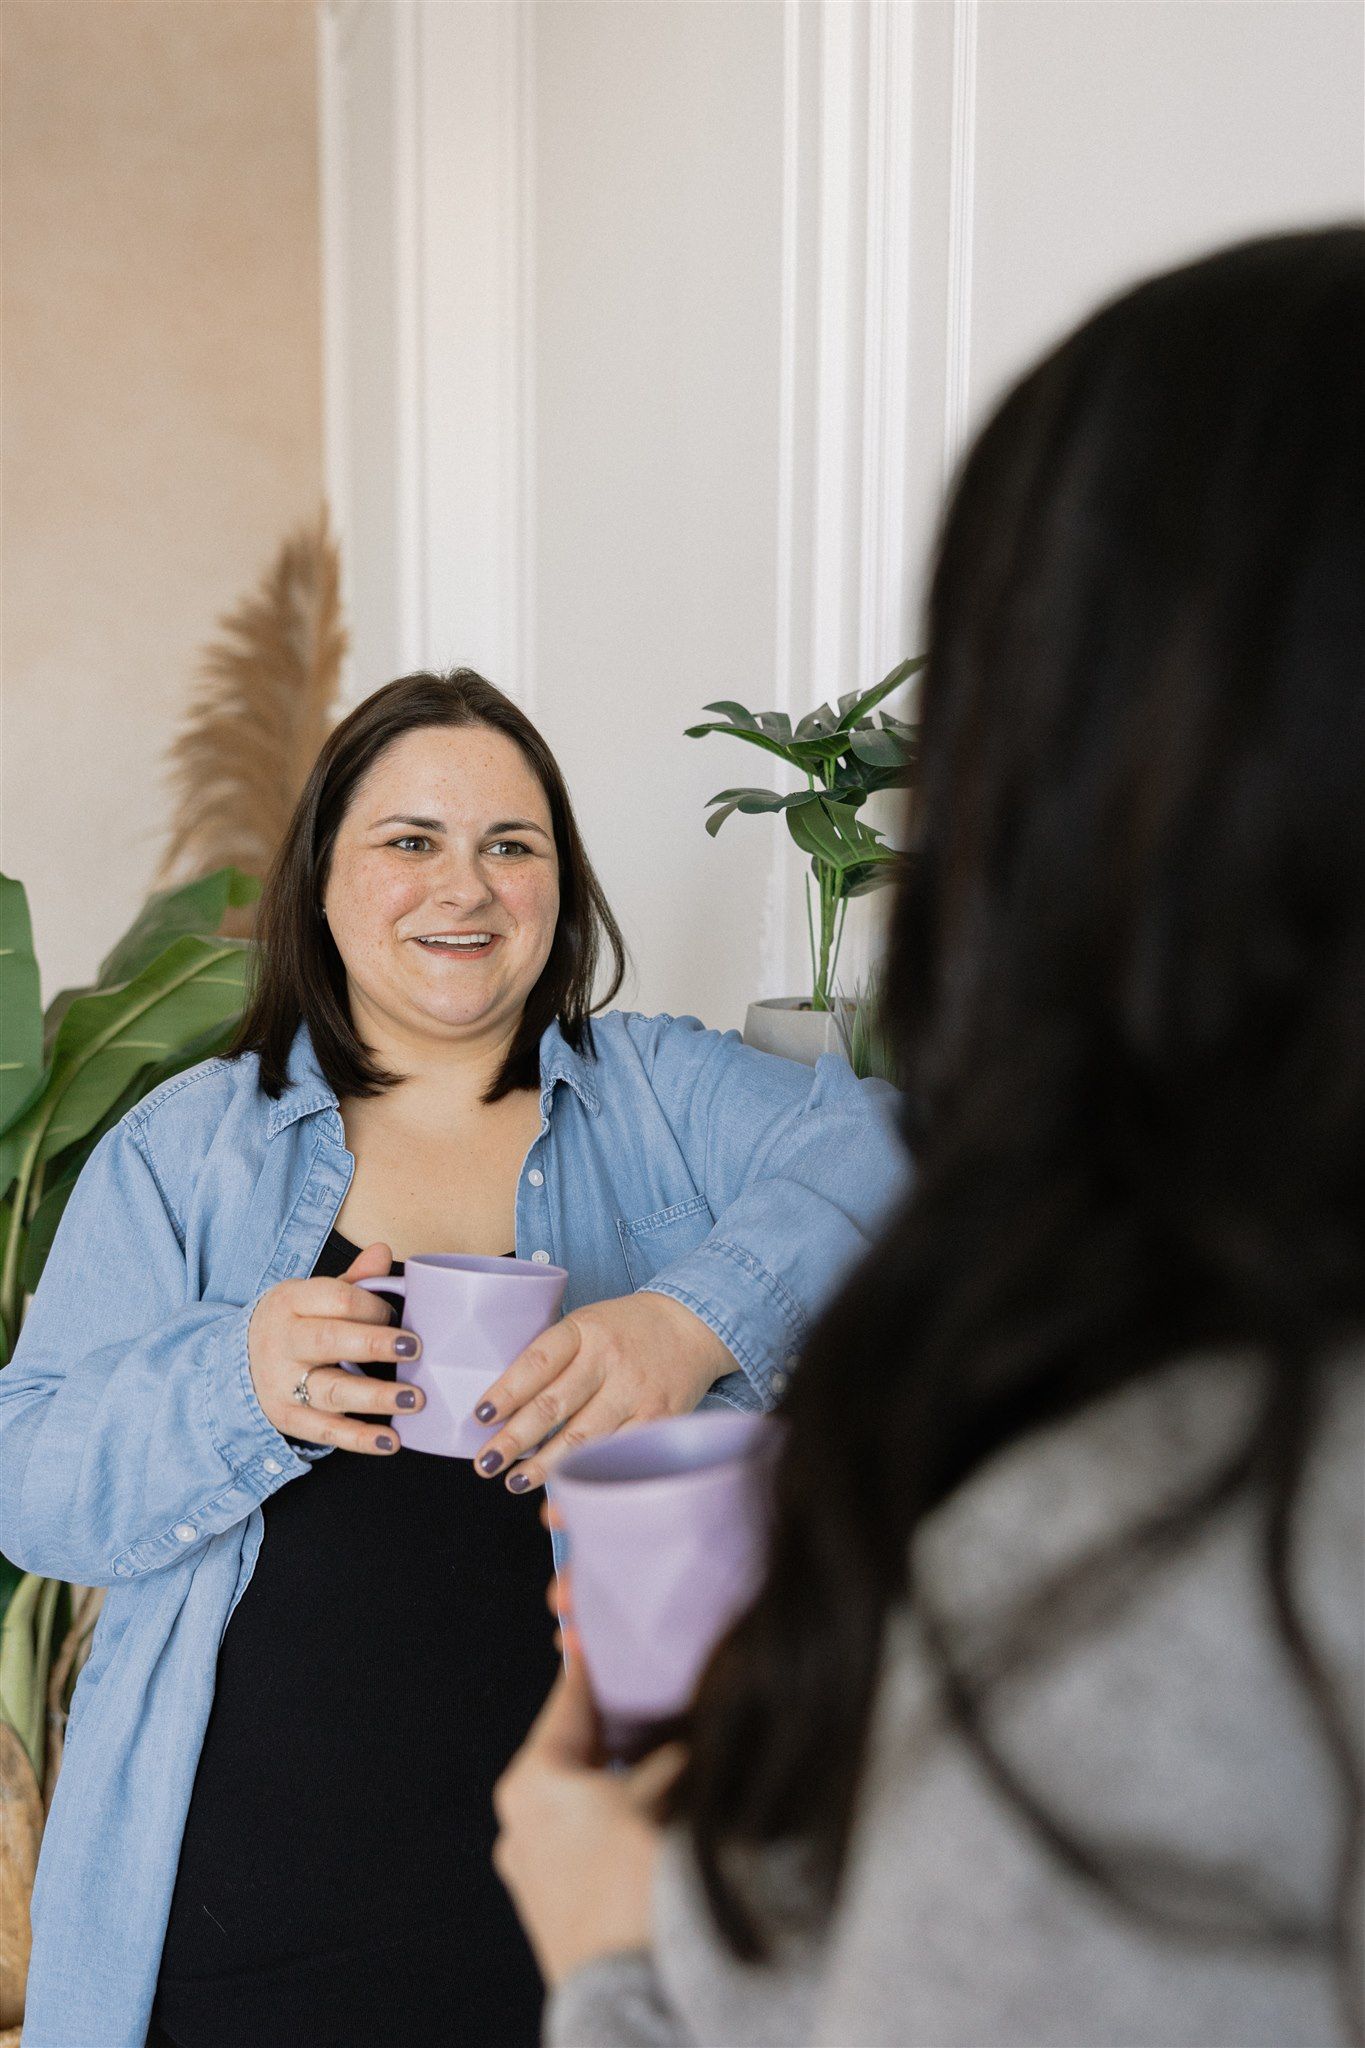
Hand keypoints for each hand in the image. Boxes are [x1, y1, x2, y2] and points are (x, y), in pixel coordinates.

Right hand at [246, 1240, 426, 1453]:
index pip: (336, 1299)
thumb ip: (352, 1280)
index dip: (372, 1306)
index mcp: (291, 1302)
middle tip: (414, 1348)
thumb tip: (383, 1251)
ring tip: (415, 1399)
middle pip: (330, 1341)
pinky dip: (358, 1438)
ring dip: (375, 1396)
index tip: (399, 1318)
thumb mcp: (311, 1296)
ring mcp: (282, 1383)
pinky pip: (324, 1430)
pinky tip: (390, 1441)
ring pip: (330, 1390)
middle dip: (375, 1344)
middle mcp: (283, 1342)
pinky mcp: (287, 1417)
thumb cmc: (292, 1325)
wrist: (236, 1363)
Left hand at [471, 1291, 733, 1491]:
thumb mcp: (588, 1325)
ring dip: (544, 1464)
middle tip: (485, 1463)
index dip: (507, 1391)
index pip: (538, 1361)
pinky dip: (589, 1473)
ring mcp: (636, 1391)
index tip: (480, 1417)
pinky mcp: (658, 1419)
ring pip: (583, 1437)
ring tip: (514, 1481)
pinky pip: (617, 1453)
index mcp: (585, 1330)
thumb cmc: (625, 1330)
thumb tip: (504, 1409)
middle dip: (515, 1438)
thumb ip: (554, 1358)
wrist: (693, 1325)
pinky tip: (566, 1488)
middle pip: (554, 1404)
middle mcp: (610, 1359)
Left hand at [493, 1653, 683, 1987]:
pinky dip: (615, 1818)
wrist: (629, 2000)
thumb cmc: (636, 1892)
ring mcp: (530, 1869)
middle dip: (619, 1727)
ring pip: (582, 1797)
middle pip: (577, 1750)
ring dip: (622, 1777)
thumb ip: (675, 1747)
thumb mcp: (667, 1794)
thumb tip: (687, 1724)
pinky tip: (655, 1818)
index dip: (594, 1662)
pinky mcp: (551, 1906)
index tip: (597, 1627)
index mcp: (531, 1782)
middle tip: (655, 1697)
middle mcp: (518, 1822)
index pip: (570, 1701)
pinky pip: (584, 1839)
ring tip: (666, 1759)